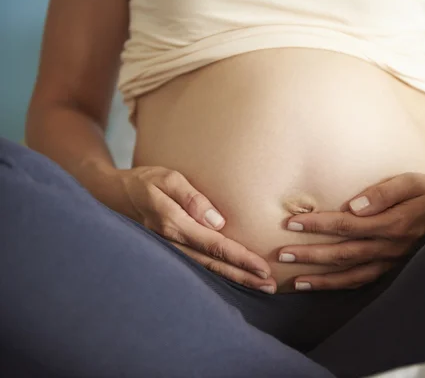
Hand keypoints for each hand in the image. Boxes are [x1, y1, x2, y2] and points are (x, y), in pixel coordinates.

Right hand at [118, 166, 275, 292]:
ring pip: (206, 269)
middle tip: (270, 286)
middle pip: (214, 264)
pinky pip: (196, 266)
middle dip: (243, 276)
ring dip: (234, 279)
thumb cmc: (144, 181)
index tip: (262, 268)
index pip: (215, 245)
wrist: (113, 194)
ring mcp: (169, 250)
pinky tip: (234, 278)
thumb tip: (217, 221)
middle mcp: (172, 243)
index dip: (240, 258)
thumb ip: (192, 198)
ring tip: (259, 286)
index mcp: (174, 224)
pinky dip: (217, 275)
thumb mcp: (168, 178)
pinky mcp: (169, 250)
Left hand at [279, 173, 424, 290]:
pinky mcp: (390, 271)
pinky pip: (360, 283)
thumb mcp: (412, 182)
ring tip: (292, 280)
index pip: (347, 225)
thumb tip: (353, 205)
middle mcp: (389, 248)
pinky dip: (336, 286)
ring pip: (349, 275)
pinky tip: (315, 286)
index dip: (318, 224)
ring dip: (320, 278)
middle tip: (280, 253)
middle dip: (310, 254)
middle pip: (343, 253)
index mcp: (393, 223)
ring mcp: (390, 263)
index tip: (291, 222)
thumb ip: (384, 193)